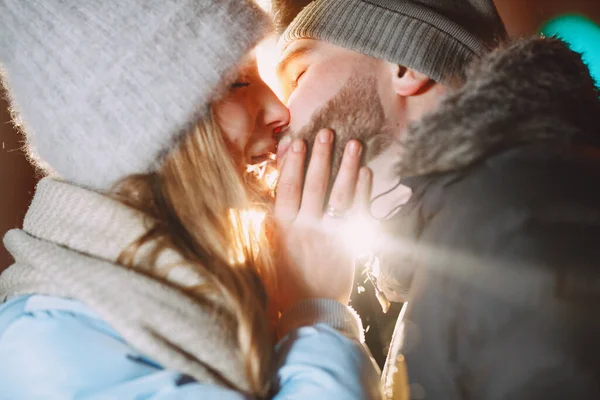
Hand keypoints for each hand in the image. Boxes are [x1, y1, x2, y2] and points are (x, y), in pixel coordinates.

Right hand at [273, 129, 371, 312]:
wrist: (311, 308)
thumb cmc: (287, 278)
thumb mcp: (271, 248)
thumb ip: (273, 220)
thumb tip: (274, 192)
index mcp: (282, 229)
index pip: (286, 189)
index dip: (291, 164)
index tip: (295, 141)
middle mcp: (305, 229)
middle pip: (313, 185)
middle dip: (320, 157)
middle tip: (326, 132)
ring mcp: (329, 236)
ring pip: (339, 195)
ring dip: (346, 167)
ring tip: (353, 144)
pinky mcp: (349, 243)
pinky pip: (358, 212)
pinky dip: (363, 191)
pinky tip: (366, 172)